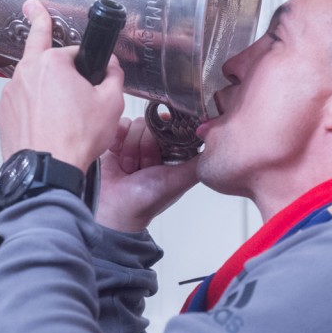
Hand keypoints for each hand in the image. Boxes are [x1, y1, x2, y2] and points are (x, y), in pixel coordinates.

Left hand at [0, 0, 124, 171]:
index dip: (84, 60)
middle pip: (40, 54)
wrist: (48, 171)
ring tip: (59, 112)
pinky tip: (46, 124)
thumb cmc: (75, 139)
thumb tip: (112, 67)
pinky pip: (19, 104)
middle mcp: (25, 73)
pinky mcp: (2, 115)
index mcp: (52, 62)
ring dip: (42, 88)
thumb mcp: (111, 103)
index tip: (54, 27)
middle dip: (43, 41)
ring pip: (29, 82)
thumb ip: (114, 76)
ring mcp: (10, 95)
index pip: (70, 49)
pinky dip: (30, 109)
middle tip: (34, 9)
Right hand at [95, 116, 198, 231]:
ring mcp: (137, 142)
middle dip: (147, 146)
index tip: (163, 148)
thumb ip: (197, 164)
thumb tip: (216, 147)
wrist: (115, 209)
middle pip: (154, 123)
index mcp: (174, 153)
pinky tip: (118, 156)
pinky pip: (121, 124)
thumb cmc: (147, 200)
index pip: (176, 126)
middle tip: (145, 167)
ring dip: (131, 148)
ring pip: (137, 124)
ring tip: (130, 168)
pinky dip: (118, 139)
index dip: (169, 133)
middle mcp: (157, 146)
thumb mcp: (178, 181)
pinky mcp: (118, 141)